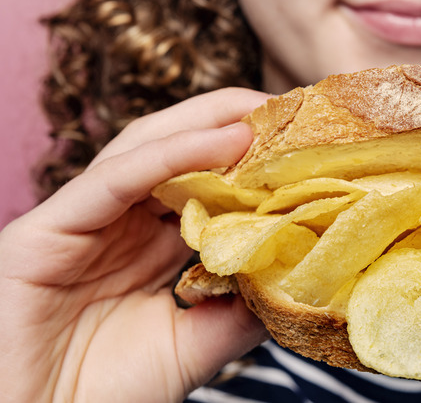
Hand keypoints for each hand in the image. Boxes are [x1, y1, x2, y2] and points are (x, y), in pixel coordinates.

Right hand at [0, 88, 271, 401]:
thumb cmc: (101, 395)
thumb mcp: (193, 348)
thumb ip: (238, 311)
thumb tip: (295, 278)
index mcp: (148, 246)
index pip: (205, 185)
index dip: (256, 162)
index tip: (311, 148)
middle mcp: (117, 224)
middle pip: (179, 152)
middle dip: (235, 124)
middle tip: (293, 110)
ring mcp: (82, 221)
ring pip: (147, 148)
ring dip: (209, 124)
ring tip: (265, 111)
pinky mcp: (45, 230)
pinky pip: (114, 178)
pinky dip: (172, 154)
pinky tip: (226, 140)